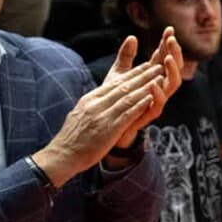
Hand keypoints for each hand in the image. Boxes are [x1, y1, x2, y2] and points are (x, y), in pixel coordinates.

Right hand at [32, 32, 179, 182]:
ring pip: (127, 97)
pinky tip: (151, 99)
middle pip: (123, 86)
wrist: (62, 155)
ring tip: (159, 78)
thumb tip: (100, 97)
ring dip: (145, 86)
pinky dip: (140, 105)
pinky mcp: (108, 130)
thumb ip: (93, 104)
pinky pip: (127, 114)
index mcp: (90, 99)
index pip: (114, 83)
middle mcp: (96, 104)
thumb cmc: (72, 138)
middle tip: (158, 65)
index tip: (145, 65)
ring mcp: (102, 116)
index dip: (132, 73)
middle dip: (143, 75)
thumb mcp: (80, 114)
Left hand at [111, 28, 183, 150]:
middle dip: (175, 54)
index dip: (167, 43)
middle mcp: (158, 88)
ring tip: (168, 59)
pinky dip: (158, 94)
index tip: (169, 29)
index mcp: (152, 76)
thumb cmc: (117, 101)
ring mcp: (155, 101)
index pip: (164, 56)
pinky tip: (154, 83)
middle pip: (174, 68)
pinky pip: (159, 105)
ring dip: (172, 71)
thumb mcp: (119, 75)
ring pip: (172, 85)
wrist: (110, 128)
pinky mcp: (149, 114)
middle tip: (172, 40)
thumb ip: (126, 57)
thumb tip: (132, 37)